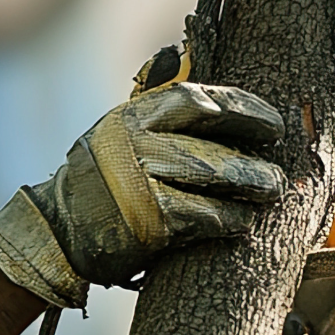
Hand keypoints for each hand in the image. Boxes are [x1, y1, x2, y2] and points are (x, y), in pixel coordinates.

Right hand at [0, 81, 285, 308]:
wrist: (57, 233)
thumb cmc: (101, 187)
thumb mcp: (121, 141)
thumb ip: (162, 124)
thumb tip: (226, 113)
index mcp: (130, 118)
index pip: (196, 100)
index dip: (240, 108)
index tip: (270, 124)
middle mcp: (133, 143)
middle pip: (209, 141)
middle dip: (251, 155)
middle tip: (277, 169)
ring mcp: (139, 180)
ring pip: (213, 175)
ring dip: (250, 185)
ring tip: (270, 193)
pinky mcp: (149, 218)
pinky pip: (204, 215)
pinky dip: (229, 219)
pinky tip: (243, 222)